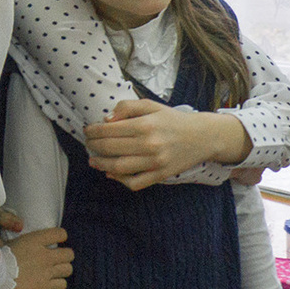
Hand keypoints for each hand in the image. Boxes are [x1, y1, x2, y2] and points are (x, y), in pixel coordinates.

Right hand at [5, 226, 72, 288]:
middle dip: (64, 256)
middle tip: (56, 259)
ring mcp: (47, 272)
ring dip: (62, 270)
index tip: (56, 240)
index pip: (60, 234)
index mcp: (35, 240)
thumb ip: (12, 234)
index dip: (60, 236)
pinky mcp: (45, 287)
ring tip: (54, 271)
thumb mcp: (4, 240)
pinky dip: (58, 284)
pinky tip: (51, 283)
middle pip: (69, 254)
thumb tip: (13, 229)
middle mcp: (45, 255)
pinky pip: (62, 284)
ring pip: (68, 269)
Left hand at [82, 100, 248, 187]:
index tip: (87, 131)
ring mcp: (155, 162)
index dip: (93, 131)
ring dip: (101, 164)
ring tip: (92, 160)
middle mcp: (149, 144)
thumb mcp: (151, 105)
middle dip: (94, 146)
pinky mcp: (161, 175)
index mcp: (145, 125)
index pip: (109, 130)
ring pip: (119, 167)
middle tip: (88, 144)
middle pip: (110, 148)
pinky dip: (120, 180)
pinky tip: (111, 173)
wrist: (202, 137)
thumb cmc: (173, 120)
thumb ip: (127, 107)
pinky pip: (135, 182)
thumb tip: (106, 119)